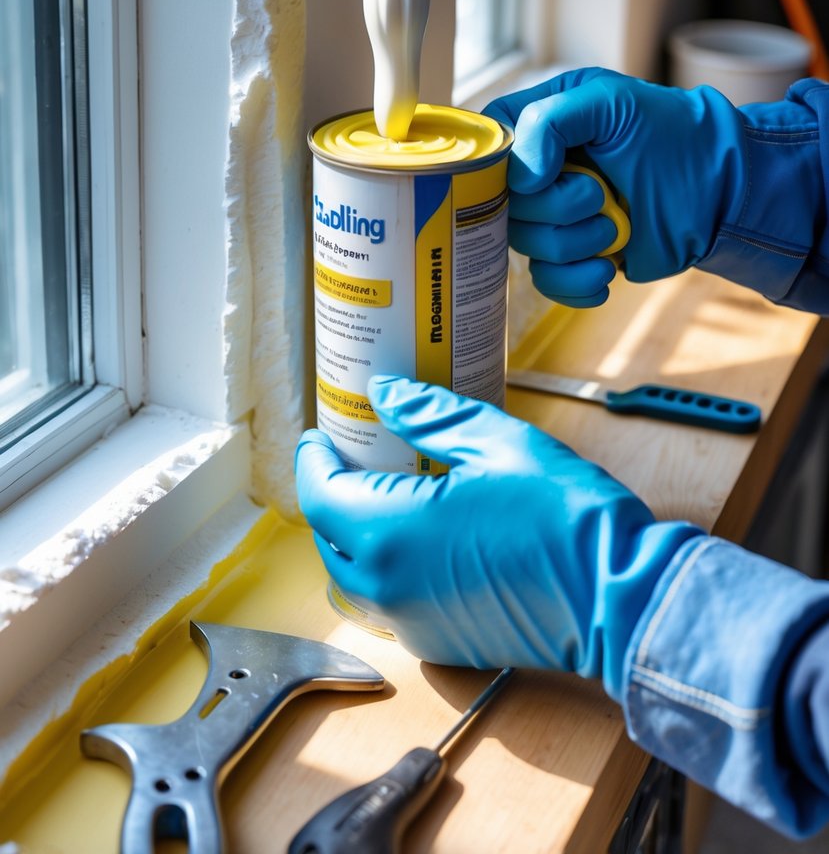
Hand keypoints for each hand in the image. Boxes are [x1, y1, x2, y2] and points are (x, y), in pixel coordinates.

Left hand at [295, 375, 700, 699]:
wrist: (617, 597)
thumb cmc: (562, 516)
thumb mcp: (494, 441)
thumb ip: (428, 415)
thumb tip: (384, 394)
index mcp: (389, 533)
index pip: (318, 493)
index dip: (313, 459)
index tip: (321, 436)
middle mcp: (387, 587)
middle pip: (327, 537)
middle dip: (330, 495)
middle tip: (354, 459)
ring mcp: (412, 623)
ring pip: (353, 577)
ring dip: (355, 536)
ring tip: (384, 496)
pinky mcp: (439, 645)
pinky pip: (388, 605)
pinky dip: (387, 571)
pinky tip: (421, 540)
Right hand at [485, 67, 747, 304]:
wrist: (720, 190)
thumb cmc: (669, 133)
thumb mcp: (608, 102)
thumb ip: (548, 122)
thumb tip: (519, 181)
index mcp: (538, 126)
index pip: (488, 149)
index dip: (503, 169)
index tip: (543, 174)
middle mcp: (540, 174)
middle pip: (504, 207)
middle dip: (557, 210)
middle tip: (599, 195)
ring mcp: (556, 217)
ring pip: (527, 247)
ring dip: (575, 243)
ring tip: (615, 228)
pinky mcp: (575, 256)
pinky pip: (548, 282)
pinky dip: (576, 281)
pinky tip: (607, 267)